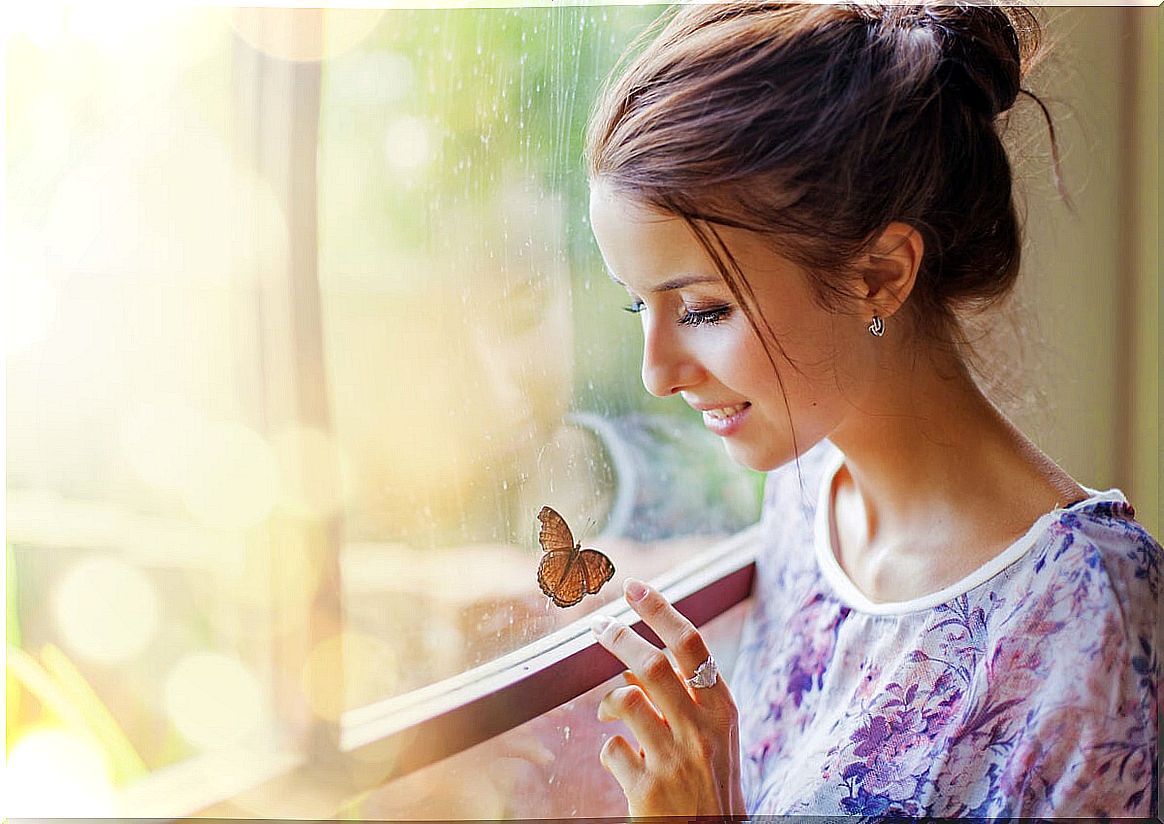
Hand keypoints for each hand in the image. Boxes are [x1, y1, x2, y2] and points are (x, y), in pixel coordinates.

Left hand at [590, 577, 745, 817]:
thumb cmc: (709, 787)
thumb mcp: (712, 740)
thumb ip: (683, 702)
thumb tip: (634, 665)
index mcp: (723, 711)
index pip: (693, 645)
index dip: (661, 610)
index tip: (634, 587)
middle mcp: (703, 730)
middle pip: (652, 663)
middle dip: (619, 638)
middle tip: (598, 626)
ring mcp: (676, 759)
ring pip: (627, 698)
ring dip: (609, 702)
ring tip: (608, 714)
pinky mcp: (648, 788)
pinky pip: (613, 749)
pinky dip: (611, 751)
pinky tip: (623, 765)